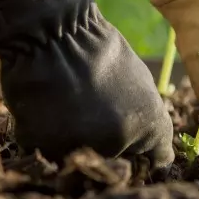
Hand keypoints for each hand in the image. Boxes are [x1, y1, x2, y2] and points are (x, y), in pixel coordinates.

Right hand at [0, 0, 174, 167]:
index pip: (157, 163)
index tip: (135, 148)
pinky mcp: (42, 146)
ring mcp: (79, 147)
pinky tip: (46, 107)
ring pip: (79, 161)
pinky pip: (46, 151)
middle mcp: (117, 144)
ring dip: (74, 144)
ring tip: (68, 108)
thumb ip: (148, 120)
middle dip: (108, 148)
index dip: (146, 157)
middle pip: (115, 164)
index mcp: (148, 127)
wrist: (53, 34)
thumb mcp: (141, 82)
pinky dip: (45, 135)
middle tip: (93, 116)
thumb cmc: (100, 51)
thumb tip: (153, 151)